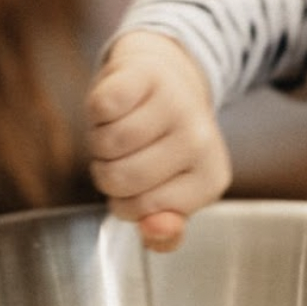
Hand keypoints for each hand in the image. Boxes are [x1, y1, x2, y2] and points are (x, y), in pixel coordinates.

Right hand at [83, 30, 229, 250]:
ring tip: (119, 129)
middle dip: (107, 171)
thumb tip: (154, 230)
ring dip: (99, 141)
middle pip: (119, 178)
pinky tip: (116, 106)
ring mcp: (176, 104)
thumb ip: (164, 231)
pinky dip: (96, 111)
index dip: (124, 201)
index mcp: (210, 179)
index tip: (140, 182)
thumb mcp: (171, 195)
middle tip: (125, 155)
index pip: (140, 210)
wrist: (165, 78)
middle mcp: (200, 140)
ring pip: (106, 144)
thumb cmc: (163, 144)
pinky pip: (100, 108)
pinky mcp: (148, 74)